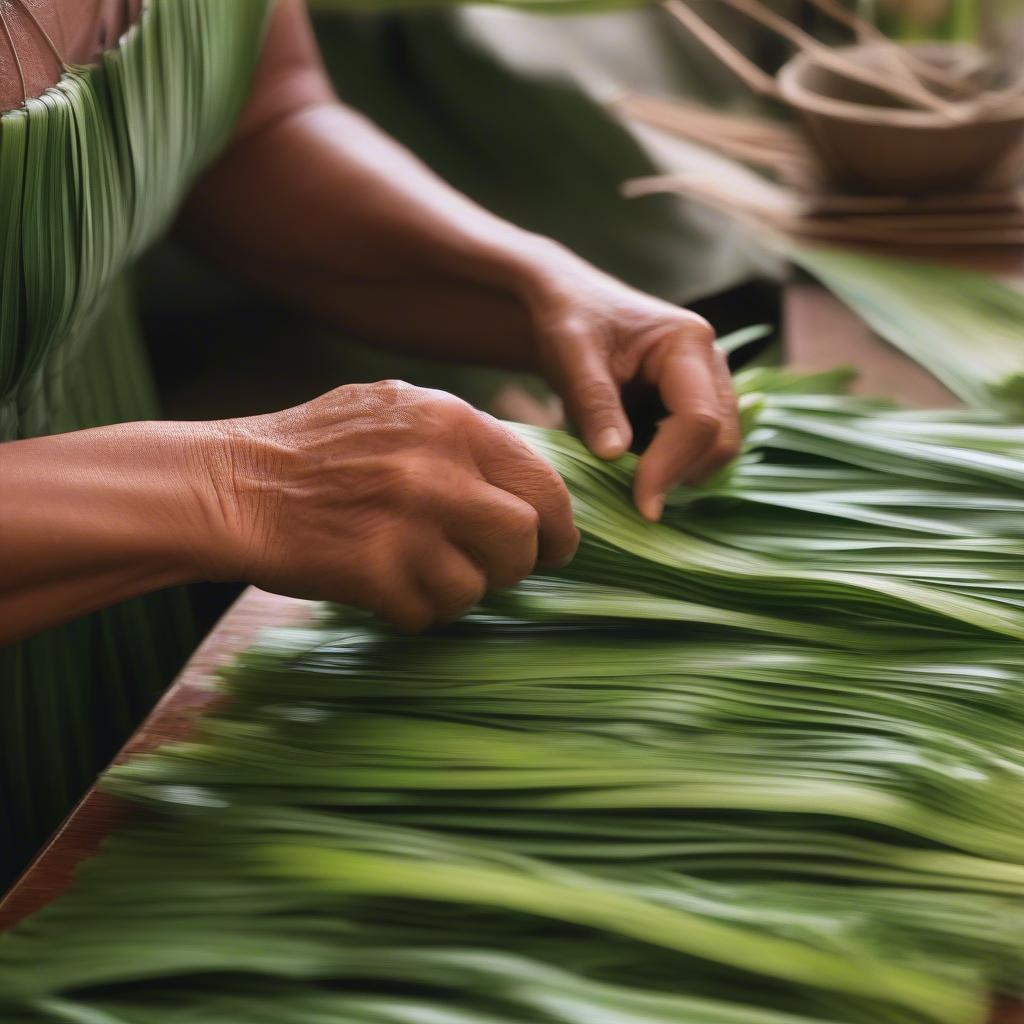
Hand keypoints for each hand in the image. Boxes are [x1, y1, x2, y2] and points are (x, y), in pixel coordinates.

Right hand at [204, 381, 578, 631]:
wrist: (232, 485)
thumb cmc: (314, 448)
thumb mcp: (393, 408)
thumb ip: (460, 435)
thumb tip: (525, 476)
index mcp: (451, 421)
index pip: (543, 482)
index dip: (559, 525)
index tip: (555, 547)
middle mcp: (438, 470)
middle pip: (525, 541)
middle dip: (515, 565)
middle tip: (491, 570)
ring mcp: (407, 524)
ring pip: (477, 587)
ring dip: (455, 592)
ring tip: (418, 573)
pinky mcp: (375, 574)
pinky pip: (428, 615)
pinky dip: (413, 612)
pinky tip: (383, 588)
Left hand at [523, 254, 740, 522]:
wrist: (567, 304)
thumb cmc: (568, 319)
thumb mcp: (571, 355)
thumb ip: (593, 403)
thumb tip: (614, 457)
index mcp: (689, 343)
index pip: (700, 420)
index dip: (672, 467)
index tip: (641, 505)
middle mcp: (711, 364)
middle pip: (721, 441)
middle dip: (680, 475)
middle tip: (630, 498)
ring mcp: (708, 387)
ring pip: (715, 452)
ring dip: (674, 474)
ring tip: (624, 473)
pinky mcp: (695, 407)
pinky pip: (696, 451)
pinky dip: (667, 467)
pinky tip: (630, 462)